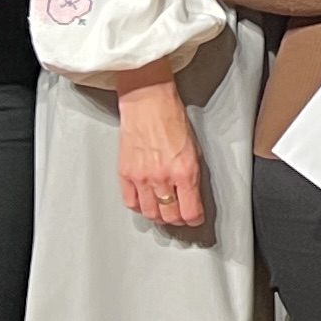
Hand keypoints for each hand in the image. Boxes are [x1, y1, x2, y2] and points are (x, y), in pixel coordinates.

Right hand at [114, 70, 205, 230]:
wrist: (148, 101)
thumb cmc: (171, 119)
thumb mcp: (194, 149)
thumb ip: (192, 176)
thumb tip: (192, 196)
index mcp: (184, 171)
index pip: (190, 212)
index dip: (194, 219)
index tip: (194, 218)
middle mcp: (163, 178)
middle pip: (169, 216)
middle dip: (177, 219)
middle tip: (179, 214)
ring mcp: (142, 177)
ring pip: (150, 213)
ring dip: (158, 215)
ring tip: (163, 209)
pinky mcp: (125, 173)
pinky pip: (131, 202)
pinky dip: (139, 206)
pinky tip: (145, 201)